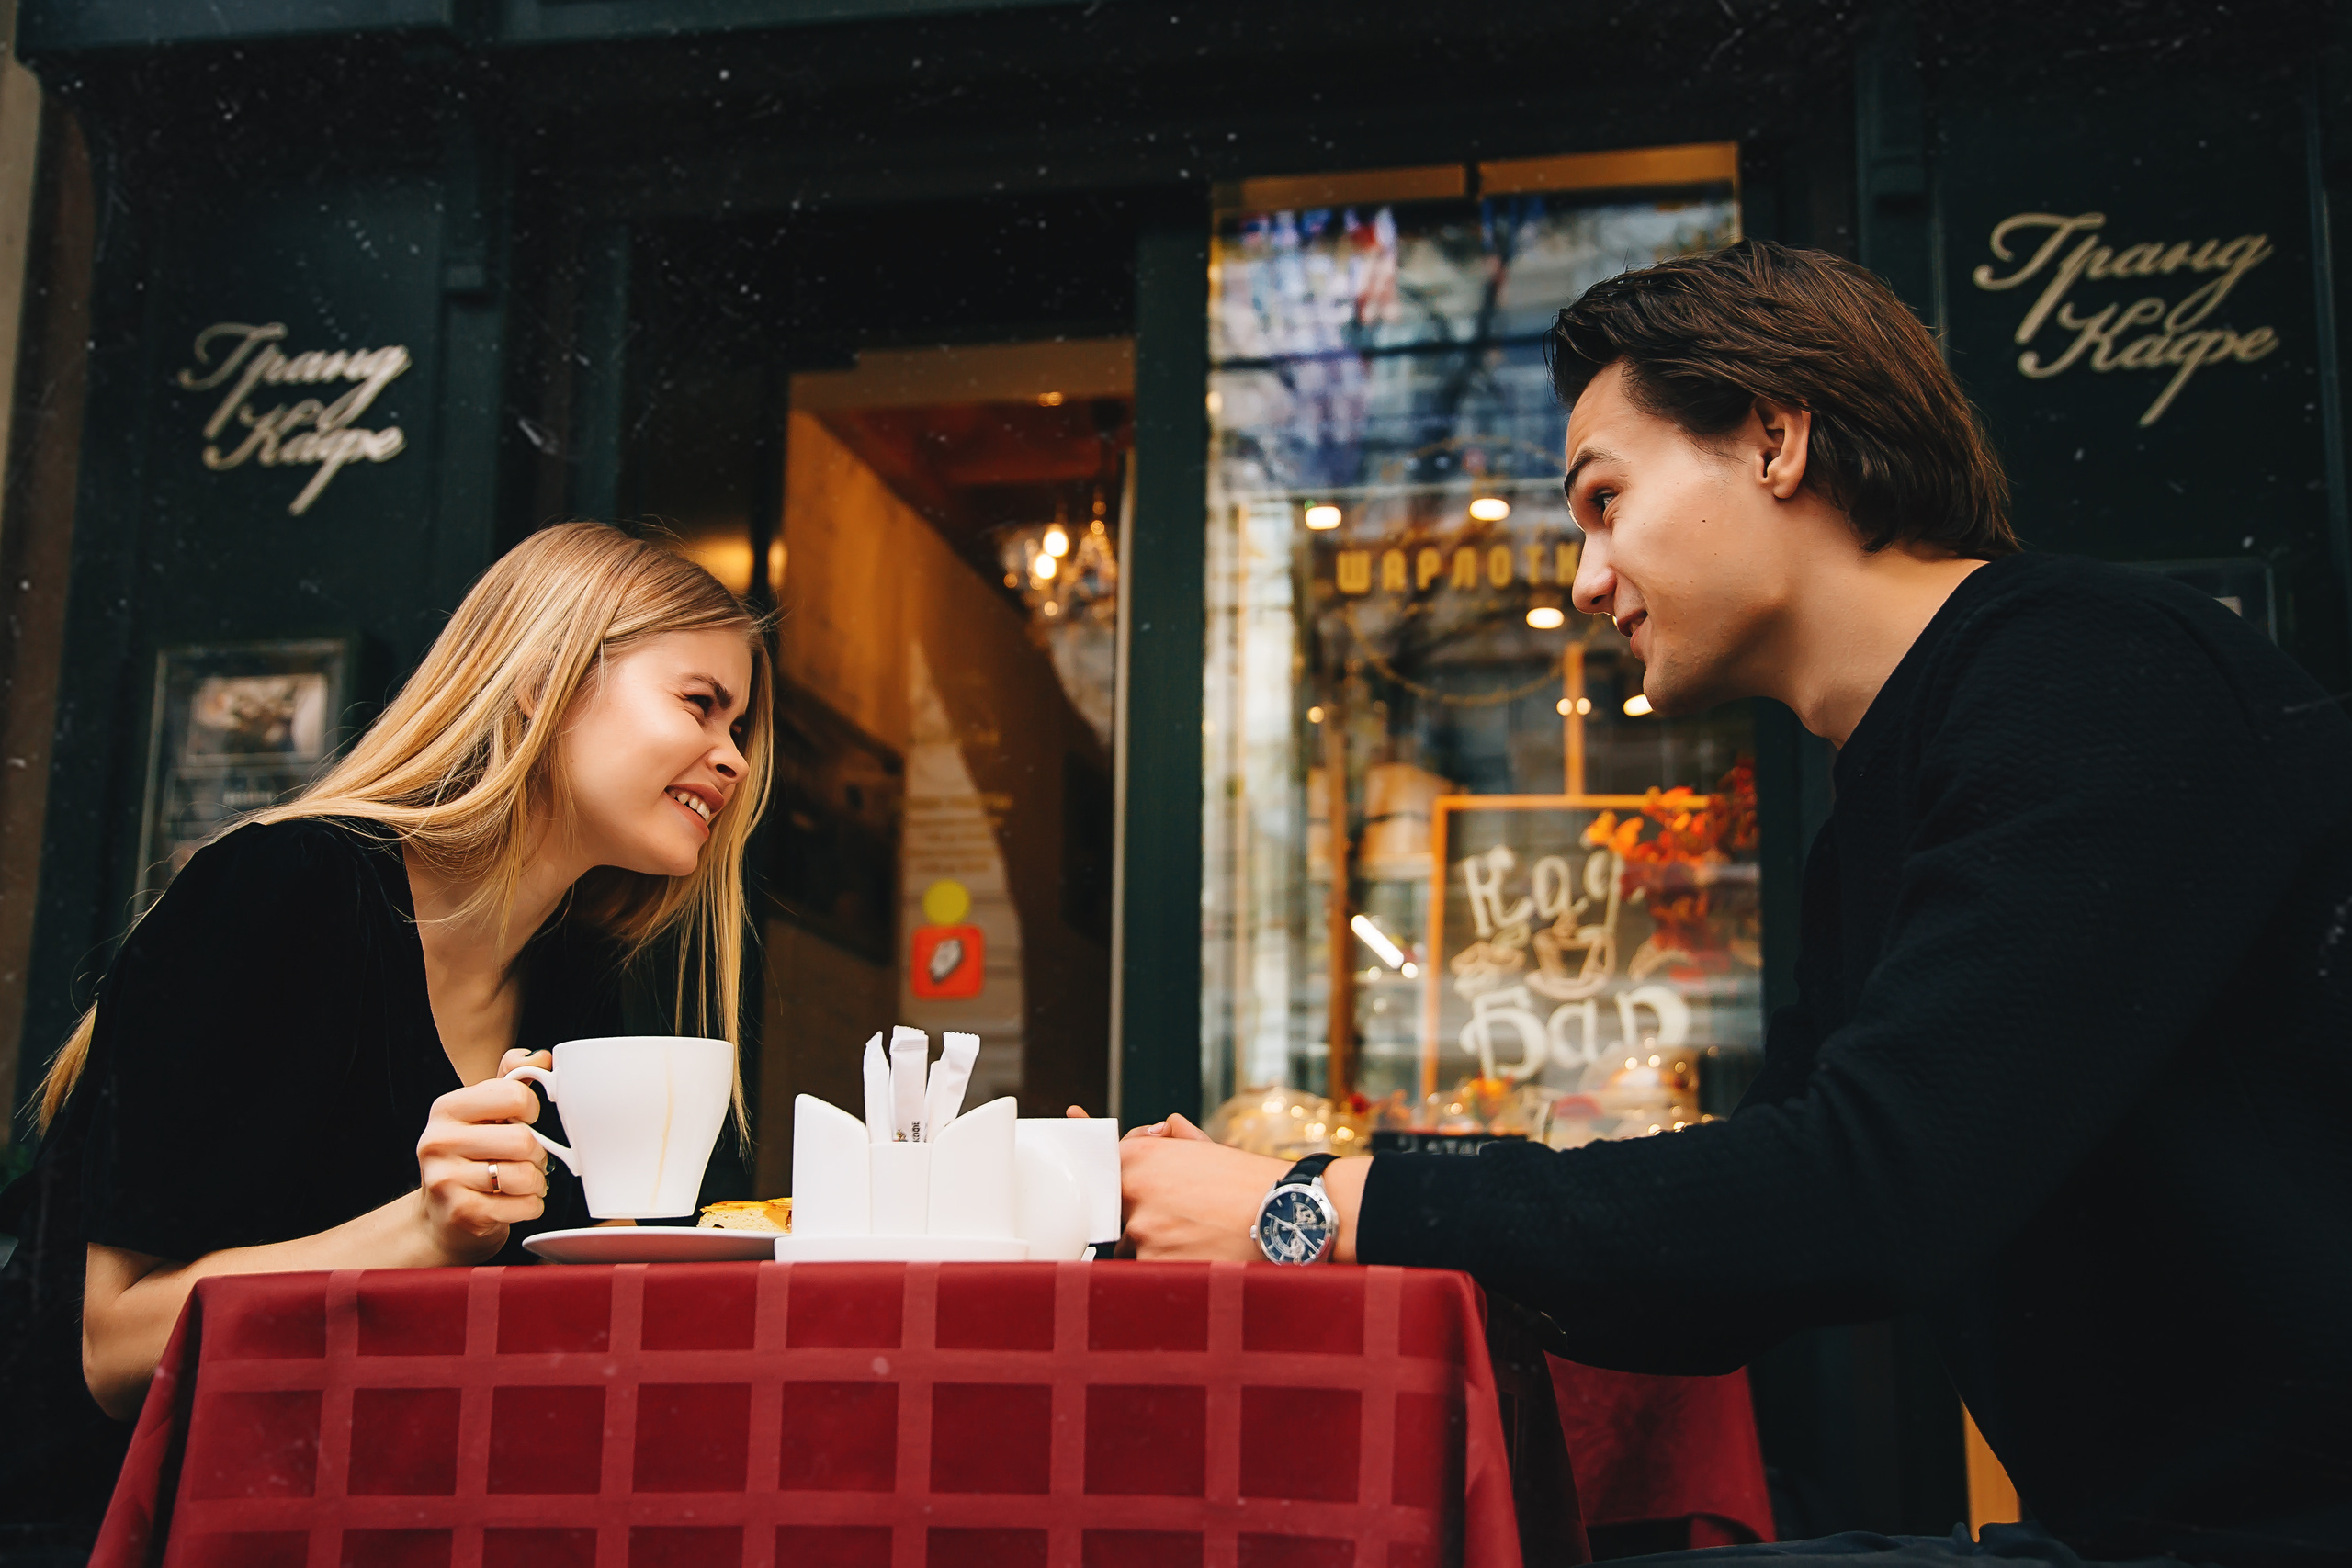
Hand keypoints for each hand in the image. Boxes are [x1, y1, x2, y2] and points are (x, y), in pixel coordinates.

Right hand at [415, 1048, 552, 1263]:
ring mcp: (446, 1180)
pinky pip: (525, 1206)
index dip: (531, 1108)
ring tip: (519, 1181)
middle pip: (523, 1141)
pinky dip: (531, 1206)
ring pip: (525, 1176)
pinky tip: (513, 1202)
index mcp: (447, 1108)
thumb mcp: (483, 1113)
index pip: (514, 1095)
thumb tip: (540, 1057)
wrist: (440, 1217)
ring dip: (536, 1182)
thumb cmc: (470, 1158)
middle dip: (537, 1153)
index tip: (525, 1119)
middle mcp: (439, 1142)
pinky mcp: (462, 1213)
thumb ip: (510, 1079)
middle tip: (526, 1158)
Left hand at [1119, 1114, 1288, 1260]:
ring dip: (1153, 1242)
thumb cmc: (1246, 1180)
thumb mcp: (1205, 1147)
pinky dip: (1168, 1265)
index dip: (1107, 1178)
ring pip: (1131, 1243)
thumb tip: (1158, 1131)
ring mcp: (1142, 1230)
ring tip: (1194, 1235)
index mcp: (1140, 1157)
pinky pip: (1148, 1268)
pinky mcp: (1154, 1265)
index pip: (1100, 1168)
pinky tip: (1197, 1254)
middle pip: (1114, 1209)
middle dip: (1137, 1213)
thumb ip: (1171, 1139)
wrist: (1283, 1212)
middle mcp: (1133, 1191)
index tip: (1111, 1183)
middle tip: (1175, 1215)